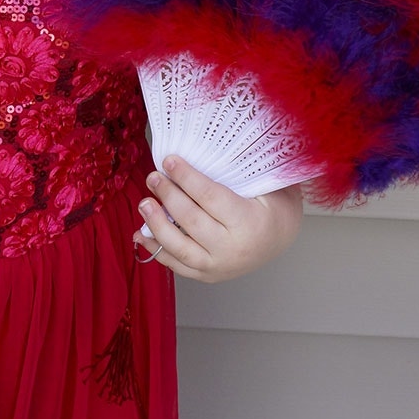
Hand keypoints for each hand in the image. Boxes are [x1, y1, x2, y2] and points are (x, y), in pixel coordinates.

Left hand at [133, 155, 303, 282]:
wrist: (279, 238)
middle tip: (153, 177)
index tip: (169, 160)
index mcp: (249, 222)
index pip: (211, 197)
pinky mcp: (208, 275)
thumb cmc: (270, 203)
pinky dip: (156, 250)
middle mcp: (233, 249)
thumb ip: (238, 168)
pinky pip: (178, 266)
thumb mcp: (265, 182)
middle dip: (169, 196)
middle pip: (192, 221)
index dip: (187, 178)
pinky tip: (140, 233)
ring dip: (157, 225)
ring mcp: (219, 266)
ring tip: (144, 203)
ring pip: (181, 249)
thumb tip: (203, 142)